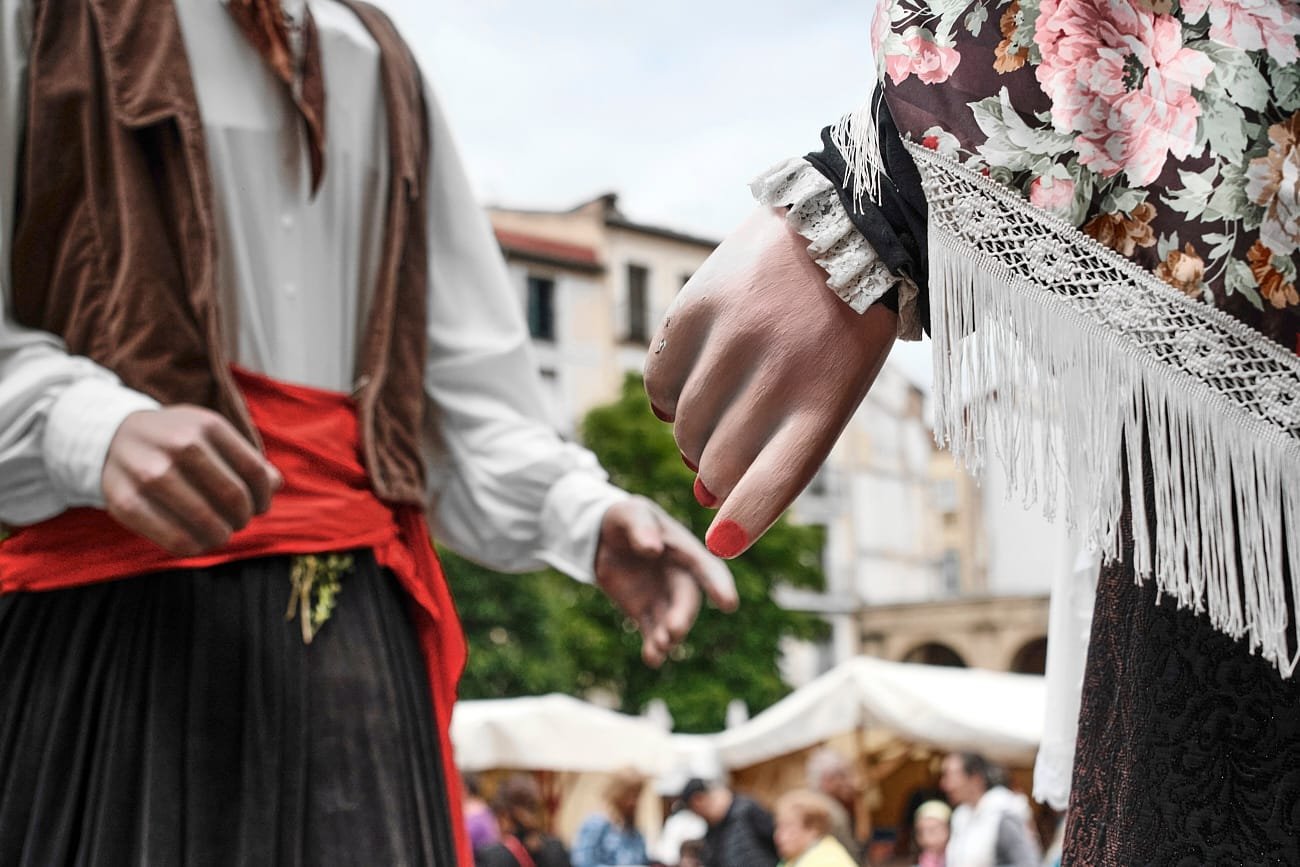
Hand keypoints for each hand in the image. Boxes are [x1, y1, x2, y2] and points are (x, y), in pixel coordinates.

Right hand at [101, 406, 282, 554]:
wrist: (112, 438)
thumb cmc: (177, 441)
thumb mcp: (210, 434)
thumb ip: (245, 457)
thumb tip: (276, 485)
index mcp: (206, 426)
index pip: (254, 471)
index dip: (263, 497)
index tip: (260, 508)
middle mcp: (179, 446)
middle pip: (234, 497)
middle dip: (243, 517)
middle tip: (238, 522)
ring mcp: (150, 473)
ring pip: (207, 520)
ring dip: (222, 535)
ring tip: (220, 534)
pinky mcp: (126, 502)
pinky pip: (176, 539)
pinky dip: (195, 547)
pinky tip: (198, 542)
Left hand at [595, 496, 738, 666]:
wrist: (604, 536)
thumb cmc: (625, 519)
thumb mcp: (630, 514)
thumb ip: (641, 528)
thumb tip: (653, 549)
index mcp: (684, 551)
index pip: (707, 569)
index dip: (720, 585)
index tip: (729, 604)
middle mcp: (680, 578)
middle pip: (687, 601)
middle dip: (682, 617)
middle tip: (673, 631)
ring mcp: (663, 597)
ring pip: (671, 622)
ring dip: (668, 637)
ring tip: (658, 649)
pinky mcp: (645, 612)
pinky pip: (652, 632)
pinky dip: (653, 647)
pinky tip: (651, 659)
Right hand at [643, 205, 895, 558]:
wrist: (842, 230)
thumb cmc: (839, 333)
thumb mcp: (836, 391)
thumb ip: (777, 448)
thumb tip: (701, 492)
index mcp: (826, 400)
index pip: (774, 480)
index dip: (743, 519)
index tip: (721, 544)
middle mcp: (779, 371)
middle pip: (718, 465)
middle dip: (717, 474)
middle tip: (729, 449)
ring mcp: (734, 337)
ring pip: (684, 428)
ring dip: (694, 435)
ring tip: (720, 408)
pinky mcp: (696, 308)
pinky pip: (658, 384)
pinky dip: (668, 397)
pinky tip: (696, 379)